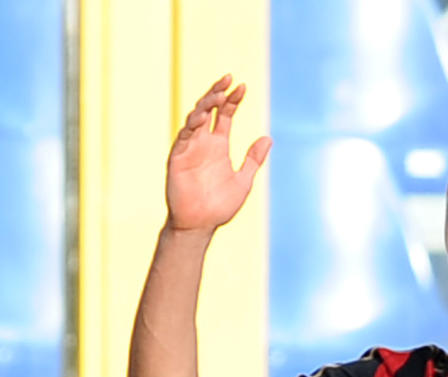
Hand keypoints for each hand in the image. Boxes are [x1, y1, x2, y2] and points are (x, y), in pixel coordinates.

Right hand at [166, 76, 270, 233]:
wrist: (200, 225)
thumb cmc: (219, 206)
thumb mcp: (243, 181)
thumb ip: (253, 160)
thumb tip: (268, 138)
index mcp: (218, 145)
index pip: (225, 115)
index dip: (233, 100)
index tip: (243, 87)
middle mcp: (203, 142)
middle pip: (209, 109)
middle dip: (218, 93)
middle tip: (229, 79)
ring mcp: (189, 147)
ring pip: (196, 117)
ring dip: (206, 103)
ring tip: (218, 93)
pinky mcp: (178, 156)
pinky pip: (185, 135)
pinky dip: (193, 124)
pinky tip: (204, 115)